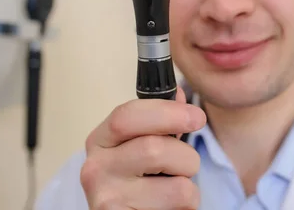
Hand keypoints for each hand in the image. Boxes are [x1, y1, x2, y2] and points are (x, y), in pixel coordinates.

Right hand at [80, 86, 206, 208]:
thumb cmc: (139, 182)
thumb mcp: (142, 145)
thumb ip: (160, 121)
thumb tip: (179, 96)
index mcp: (100, 140)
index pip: (127, 115)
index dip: (167, 112)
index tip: (197, 116)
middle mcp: (96, 169)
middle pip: (155, 149)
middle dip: (185, 155)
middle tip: (187, 165)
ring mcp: (108, 199)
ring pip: (178, 185)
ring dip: (189, 185)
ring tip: (172, 191)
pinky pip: (181, 206)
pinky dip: (186, 206)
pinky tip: (167, 207)